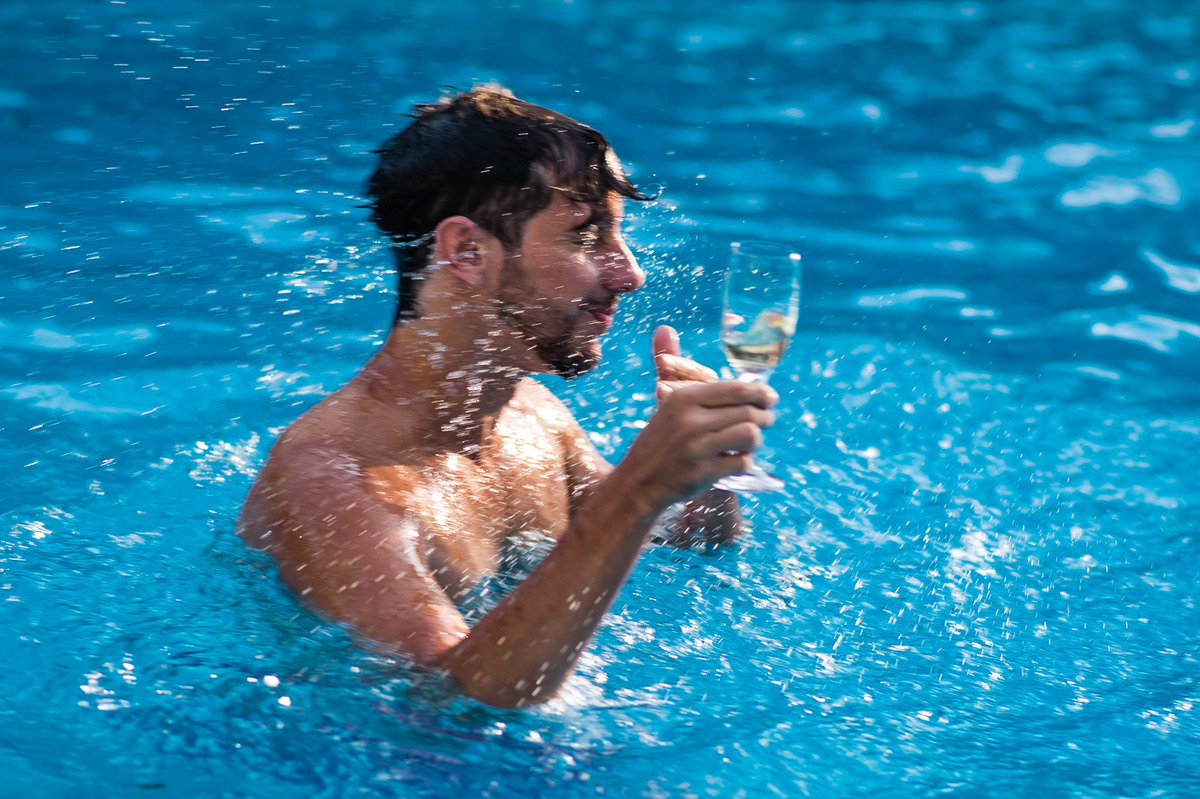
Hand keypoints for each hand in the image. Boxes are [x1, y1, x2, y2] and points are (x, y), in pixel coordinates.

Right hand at [616, 326, 777, 509]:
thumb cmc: (658, 439)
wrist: (637, 483)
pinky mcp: (703, 473)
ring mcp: (697, 448)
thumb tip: (664, 327)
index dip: (760, 393)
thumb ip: (669, 364)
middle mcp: (690, 420)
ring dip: (755, 440)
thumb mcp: (664, 401)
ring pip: (751, 435)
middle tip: (763, 421)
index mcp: (684, 398)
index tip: (769, 398)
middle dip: (764, 418)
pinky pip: (743, 462)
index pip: (737, 389)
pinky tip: (735, 461)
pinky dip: (744, 463)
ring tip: (749, 442)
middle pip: (749, 412)